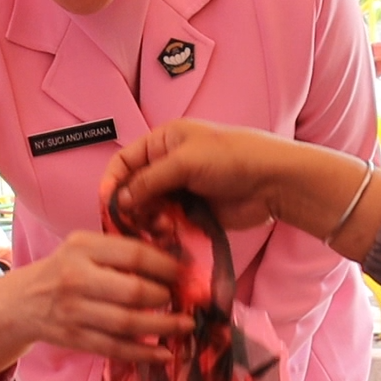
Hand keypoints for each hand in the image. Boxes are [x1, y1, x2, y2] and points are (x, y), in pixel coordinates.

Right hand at [0, 229, 192, 379]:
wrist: (23, 301)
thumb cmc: (64, 270)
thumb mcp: (84, 247)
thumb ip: (120, 250)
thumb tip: (173, 259)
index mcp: (82, 248)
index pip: (133, 254)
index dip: (166, 265)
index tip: (185, 273)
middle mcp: (76, 278)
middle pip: (133, 291)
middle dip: (166, 297)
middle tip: (184, 300)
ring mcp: (74, 311)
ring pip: (127, 323)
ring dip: (162, 327)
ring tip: (184, 326)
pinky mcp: (75, 338)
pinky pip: (115, 348)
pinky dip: (143, 353)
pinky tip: (164, 353)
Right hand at [102, 119, 380, 260]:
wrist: (273, 181)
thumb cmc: (232, 158)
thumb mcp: (185, 162)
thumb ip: (148, 180)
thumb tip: (119, 200)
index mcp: (164, 141)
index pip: (126, 160)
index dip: (113, 180)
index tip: (106, 203)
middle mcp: (170, 164)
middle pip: (135, 187)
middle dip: (129, 205)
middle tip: (128, 224)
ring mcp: (182, 190)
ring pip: (151, 209)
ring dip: (147, 221)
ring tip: (152, 231)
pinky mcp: (194, 212)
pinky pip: (169, 224)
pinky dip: (163, 232)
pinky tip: (164, 239)